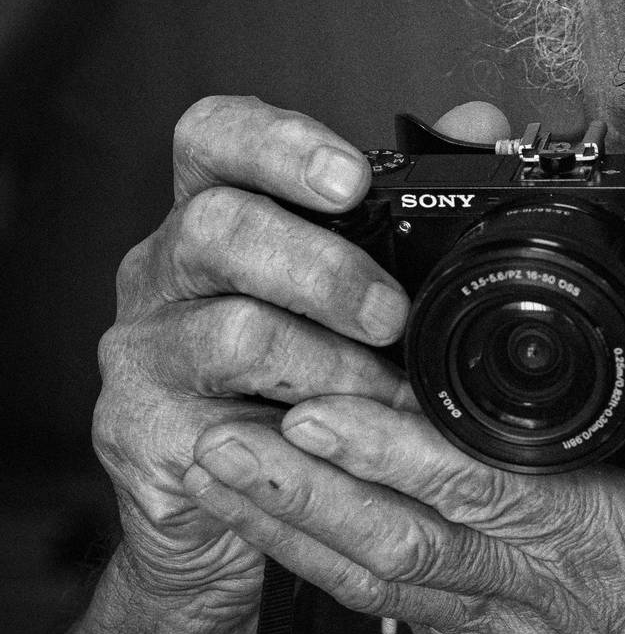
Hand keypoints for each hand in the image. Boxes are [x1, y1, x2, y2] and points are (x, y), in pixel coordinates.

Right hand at [92, 96, 410, 609]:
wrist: (232, 512)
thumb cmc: (304, 378)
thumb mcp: (360, 286)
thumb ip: (410, 203)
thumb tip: (479, 120)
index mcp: (217, 213)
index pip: (216, 135)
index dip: (280, 142)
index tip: (353, 176)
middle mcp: (164, 269)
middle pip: (216, 226)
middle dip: (322, 268)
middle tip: (391, 315)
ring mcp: (141, 351)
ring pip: (228, 332)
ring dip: (332, 368)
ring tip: (394, 399)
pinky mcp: (136, 433)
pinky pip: (221, 430)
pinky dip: (300, 442)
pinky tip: (338, 449)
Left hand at [184, 328, 624, 633]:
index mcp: (590, 546)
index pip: (481, 492)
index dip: (395, 453)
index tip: (324, 405)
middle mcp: (522, 587)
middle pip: (392, 535)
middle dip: (298, 487)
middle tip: (214, 430)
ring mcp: (485, 627)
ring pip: (368, 571)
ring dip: (284, 522)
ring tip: (207, 465)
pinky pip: (380, 602)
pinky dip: (316, 561)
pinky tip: (269, 523)